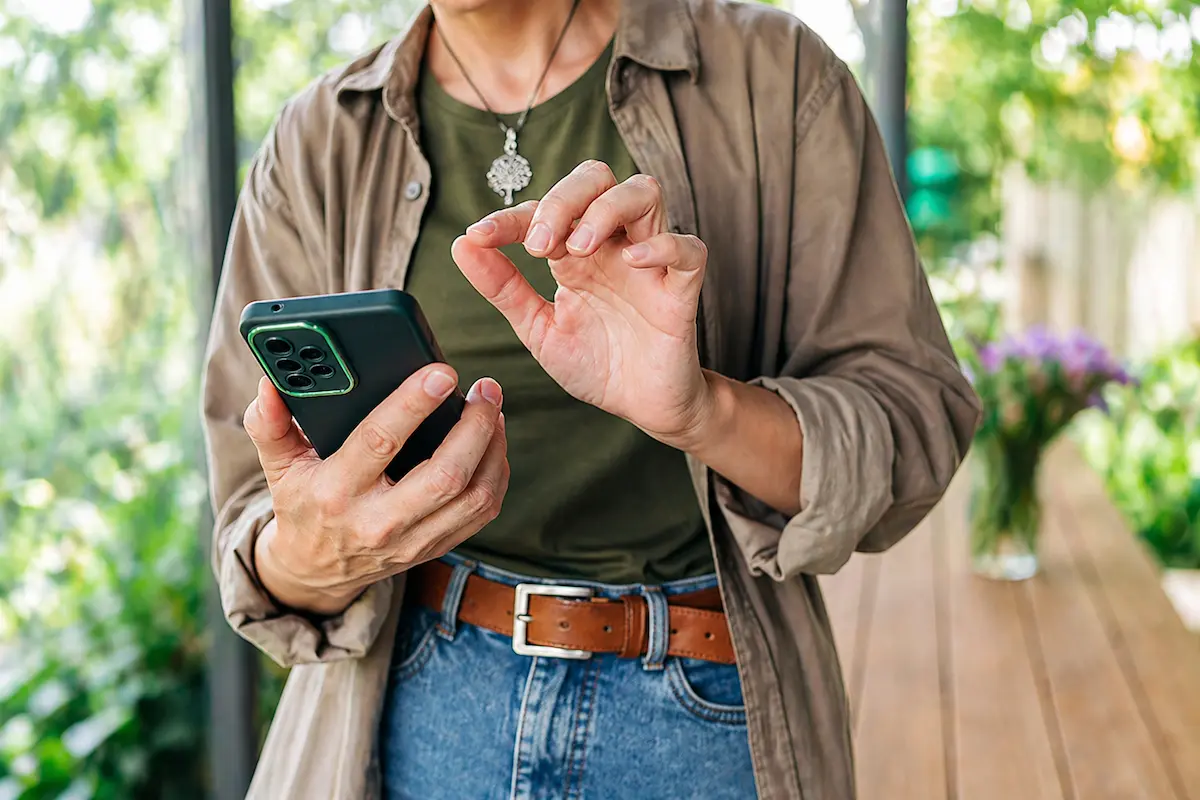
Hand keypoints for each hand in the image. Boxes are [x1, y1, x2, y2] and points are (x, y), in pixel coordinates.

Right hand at [242, 366, 508, 615]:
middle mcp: (379, 521)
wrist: (317, 571)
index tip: (441, 373)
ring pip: (474, 495)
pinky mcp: (436, 547)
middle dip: (475, 426)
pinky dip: (496, 474)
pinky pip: (483, 512)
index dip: (414, 404)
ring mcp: (412, 540)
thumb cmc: (303, 505)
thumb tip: (270, 384)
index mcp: (336, 493)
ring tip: (493, 409)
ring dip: (494, 448)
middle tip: (485, 388)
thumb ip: (269, 423)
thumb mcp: (278, 465)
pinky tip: (493, 443)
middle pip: (445, 475)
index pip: (380, 442)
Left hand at [451, 160, 713, 447]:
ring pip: (643, 192)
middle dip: (562, 199)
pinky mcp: (682, 288)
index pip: (543, 209)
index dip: (509, 217)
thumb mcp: (539, 328)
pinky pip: (688, 249)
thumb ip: (504, 288)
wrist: (642, 406)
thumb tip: (462, 244)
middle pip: (596, 178)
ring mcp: (650, 262)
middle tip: (539, 245)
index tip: (480, 236)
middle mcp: (612, 245)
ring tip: (578, 249)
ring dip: (605, 210)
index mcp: (575, 252)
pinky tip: (633, 260)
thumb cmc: (597, 363)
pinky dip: (662, 245)